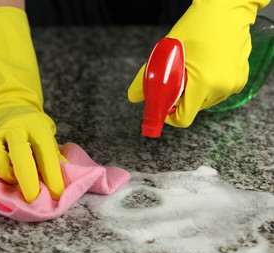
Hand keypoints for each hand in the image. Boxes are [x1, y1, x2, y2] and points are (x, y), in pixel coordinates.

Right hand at [0, 107, 64, 202]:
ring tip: (17, 180)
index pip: (45, 152)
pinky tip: (5, 174)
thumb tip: (61, 183)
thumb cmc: (32, 129)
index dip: (52, 175)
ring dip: (8, 176)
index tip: (57, 193)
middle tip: (34, 199)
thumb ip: (53, 157)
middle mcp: (13, 128)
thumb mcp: (48, 136)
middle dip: (28, 180)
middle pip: (19, 154)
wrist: (7, 109)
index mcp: (35, 126)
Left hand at [128, 0, 269, 127]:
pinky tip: (206, 68)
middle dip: (181, 100)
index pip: (184, 118)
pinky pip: (219, 92)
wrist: (226, 10)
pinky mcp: (241, 80)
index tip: (164, 107)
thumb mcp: (166, 52)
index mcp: (203, 83)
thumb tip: (134, 97)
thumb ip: (145, 78)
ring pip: (206, 102)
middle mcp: (221, 88)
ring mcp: (234, 85)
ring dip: (195, 93)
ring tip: (192, 71)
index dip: (170, 116)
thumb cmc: (195, 27)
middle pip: (193, 109)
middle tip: (176, 80)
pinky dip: (209, 86)